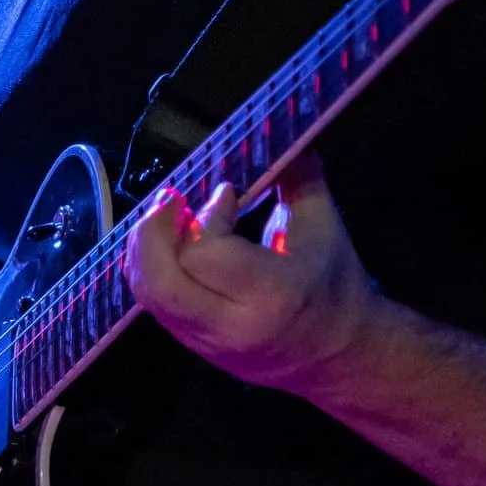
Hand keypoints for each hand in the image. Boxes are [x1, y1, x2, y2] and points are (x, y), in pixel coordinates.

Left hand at [125, 149, 381, 392]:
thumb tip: (280, 128)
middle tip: (168, 199)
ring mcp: (207, 342)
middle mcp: (231, 324)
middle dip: (151, 232)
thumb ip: (297, 175)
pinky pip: (154, 304)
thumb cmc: (336, 285)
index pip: (209, 252)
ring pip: (148, 295)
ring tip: (162, 216)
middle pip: (161, 281)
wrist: (342, 357)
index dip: (208, 215)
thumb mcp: (324, 226)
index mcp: (272, 295)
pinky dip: (149, 267)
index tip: (225, 193)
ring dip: (144, 247)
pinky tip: (164, 241)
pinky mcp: (194, 347)